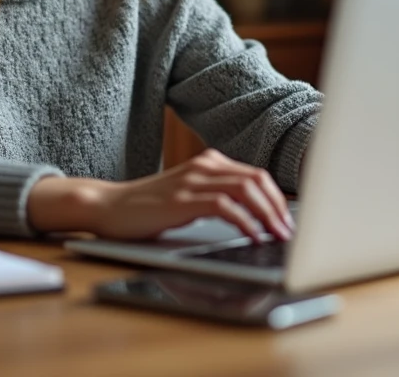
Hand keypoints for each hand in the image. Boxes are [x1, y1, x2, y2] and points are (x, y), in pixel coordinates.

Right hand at [27, 149, 294, 241]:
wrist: (109, 206)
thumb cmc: (149, 207)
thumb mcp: (189, 195)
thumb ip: (218, 196)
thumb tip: (257, 217)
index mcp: (210, 162)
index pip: (257, 175)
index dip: (278, 199)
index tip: (288, 222)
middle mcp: (205, 166)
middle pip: (258, 180)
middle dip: (279, 207)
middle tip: (289, 232)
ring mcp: (193, 181)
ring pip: (246, 190)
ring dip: (267, 214)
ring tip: (277, 235)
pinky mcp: (182, 200)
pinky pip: (225, 206)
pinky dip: (245, 222)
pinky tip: (252, 237)